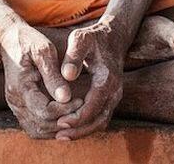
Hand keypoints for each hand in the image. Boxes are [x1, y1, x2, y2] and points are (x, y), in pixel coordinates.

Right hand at [0, 23, 81, 138]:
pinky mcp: (19, 108)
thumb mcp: (44, 51)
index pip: (44, 111)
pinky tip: (64, 116)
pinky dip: (50, 127)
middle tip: (81, 108)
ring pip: (37, 130)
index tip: (80, 100)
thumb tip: (65, 97)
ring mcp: (15, 106)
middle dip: (64, 120)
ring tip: (74, 113)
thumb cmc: (30, 42)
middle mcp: (15, 101)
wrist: (10, 39)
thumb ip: (53, 75)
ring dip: (57, 127)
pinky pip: (34, 127)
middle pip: (41, 125)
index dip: (65, 110)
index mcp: (20, 87)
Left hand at [55, 19, 125, 139]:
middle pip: (99, 120)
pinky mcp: (110, 99)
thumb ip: (73, 56)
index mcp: (107, 79)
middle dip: (79, 130)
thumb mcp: (81, 39)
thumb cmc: (93, 38)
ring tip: (61, 136)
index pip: (93, 106)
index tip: (59, 122)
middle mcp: (114, 91)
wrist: (112, 37)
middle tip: (58, 135)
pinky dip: (87, 125)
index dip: (77, 117)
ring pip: (101, 122)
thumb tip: (67, 76)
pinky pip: (100, 117)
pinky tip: (70, 128)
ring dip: (82, 131)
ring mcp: (114, 97)